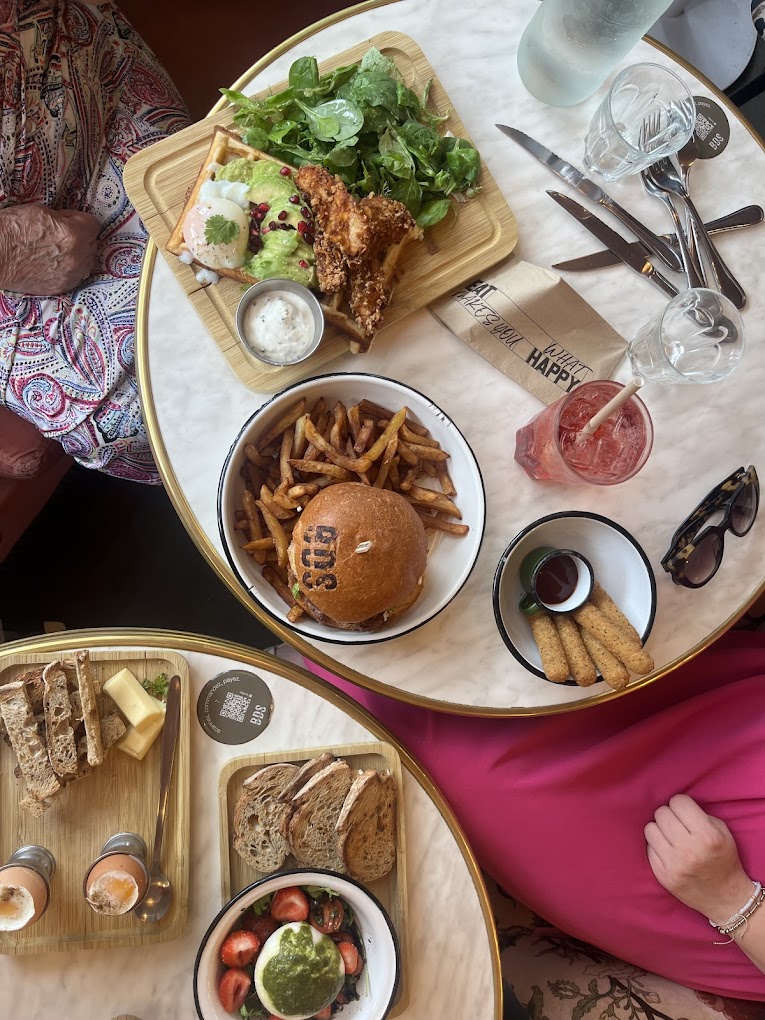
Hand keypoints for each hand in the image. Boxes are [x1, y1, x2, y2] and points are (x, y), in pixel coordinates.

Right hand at [0, 204, 99, 295]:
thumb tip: (71, 223)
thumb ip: (64, 218)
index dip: (80, 219)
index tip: (70, 219)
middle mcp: (78, 258)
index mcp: (75, 235)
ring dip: (79, 254)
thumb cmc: (13, 230)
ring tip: (60, 250)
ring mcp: (71, 275)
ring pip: (87, 262)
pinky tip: (54, 263)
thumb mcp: (41, 211)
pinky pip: (76, 276)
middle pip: (93, 244)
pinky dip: (69, 269)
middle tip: (63, 234)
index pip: (94, 224)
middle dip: (82, 236)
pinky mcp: (62, 287)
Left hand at [645, 794, 753, 923]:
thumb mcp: (723, 833)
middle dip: (669, 815)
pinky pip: (648, 847)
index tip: (684, 812)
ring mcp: (674, 864)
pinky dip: (656, 846)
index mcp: (707, 836)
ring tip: (670, 837)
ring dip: (659, 830)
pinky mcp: (662, 875)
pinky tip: (667, 851)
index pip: (678, 802)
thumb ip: (700, 815)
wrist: (725, 898)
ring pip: (650, 828)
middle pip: (661, 813)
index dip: (681, 805)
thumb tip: (675, 804)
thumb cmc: (724, 860)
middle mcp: (689, 849)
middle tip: (676, 824)